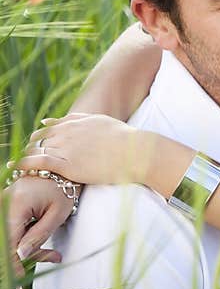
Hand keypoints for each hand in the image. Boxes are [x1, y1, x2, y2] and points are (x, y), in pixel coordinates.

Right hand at [2, 177, 66, 283]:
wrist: (60, 172)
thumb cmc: (62, 190)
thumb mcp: (56, 215)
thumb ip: (38, 235)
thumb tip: (20, 254)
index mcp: (14, 204)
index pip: (8, 240)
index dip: (12, 261)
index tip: (19, 278)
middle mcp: (3, 203)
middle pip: (8, 240)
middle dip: (28, 255)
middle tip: (53, 258)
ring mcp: (3, 205)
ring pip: (9, 237)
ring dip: (28, 249)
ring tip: (53, 254)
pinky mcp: (6, 208)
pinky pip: (11, 230)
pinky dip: (25, 240)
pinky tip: (41, 245)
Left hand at [10, 113, 147, 185]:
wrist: (137, 152)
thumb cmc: (125, 140)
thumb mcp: (102, 122)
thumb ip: (80, 120)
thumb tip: (58, 121)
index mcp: (76, 123)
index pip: (49, 128)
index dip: (40, 137)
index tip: (36, 145)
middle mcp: (67, 132)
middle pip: (40, 139)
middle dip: (31, 148)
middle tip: (25, 159)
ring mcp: (65, 147)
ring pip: (36, 149)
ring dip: (26, 157)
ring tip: (16, 166)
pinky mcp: (66, 164)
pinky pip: (37, 162)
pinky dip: (23, 164)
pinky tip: (13, 167)